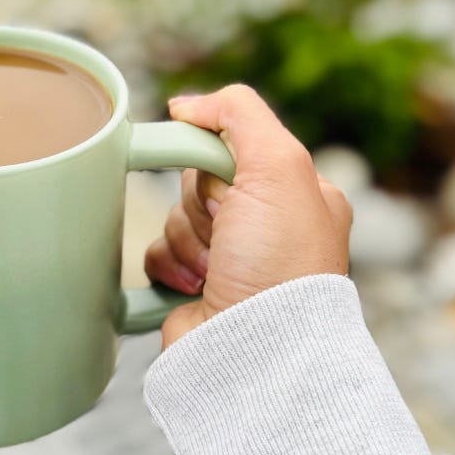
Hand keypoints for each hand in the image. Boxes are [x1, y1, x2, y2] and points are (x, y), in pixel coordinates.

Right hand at [144, 85, 352, 347]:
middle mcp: (267, 226)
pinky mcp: (194, 288)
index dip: (219, 161)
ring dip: (185, 239)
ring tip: (213, 270)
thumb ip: (238, 113)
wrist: (256, 350)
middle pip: (198, 179)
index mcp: (298, 194)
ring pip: (173, 216)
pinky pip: (155, 253)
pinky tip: (192, 286)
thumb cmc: (280, 265)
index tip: (225, 182)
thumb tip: (186, 104)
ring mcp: (230, 260)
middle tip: (227, 232)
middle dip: (201, 204)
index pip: (236, 146)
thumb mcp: (279, 165)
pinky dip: (166, 265)